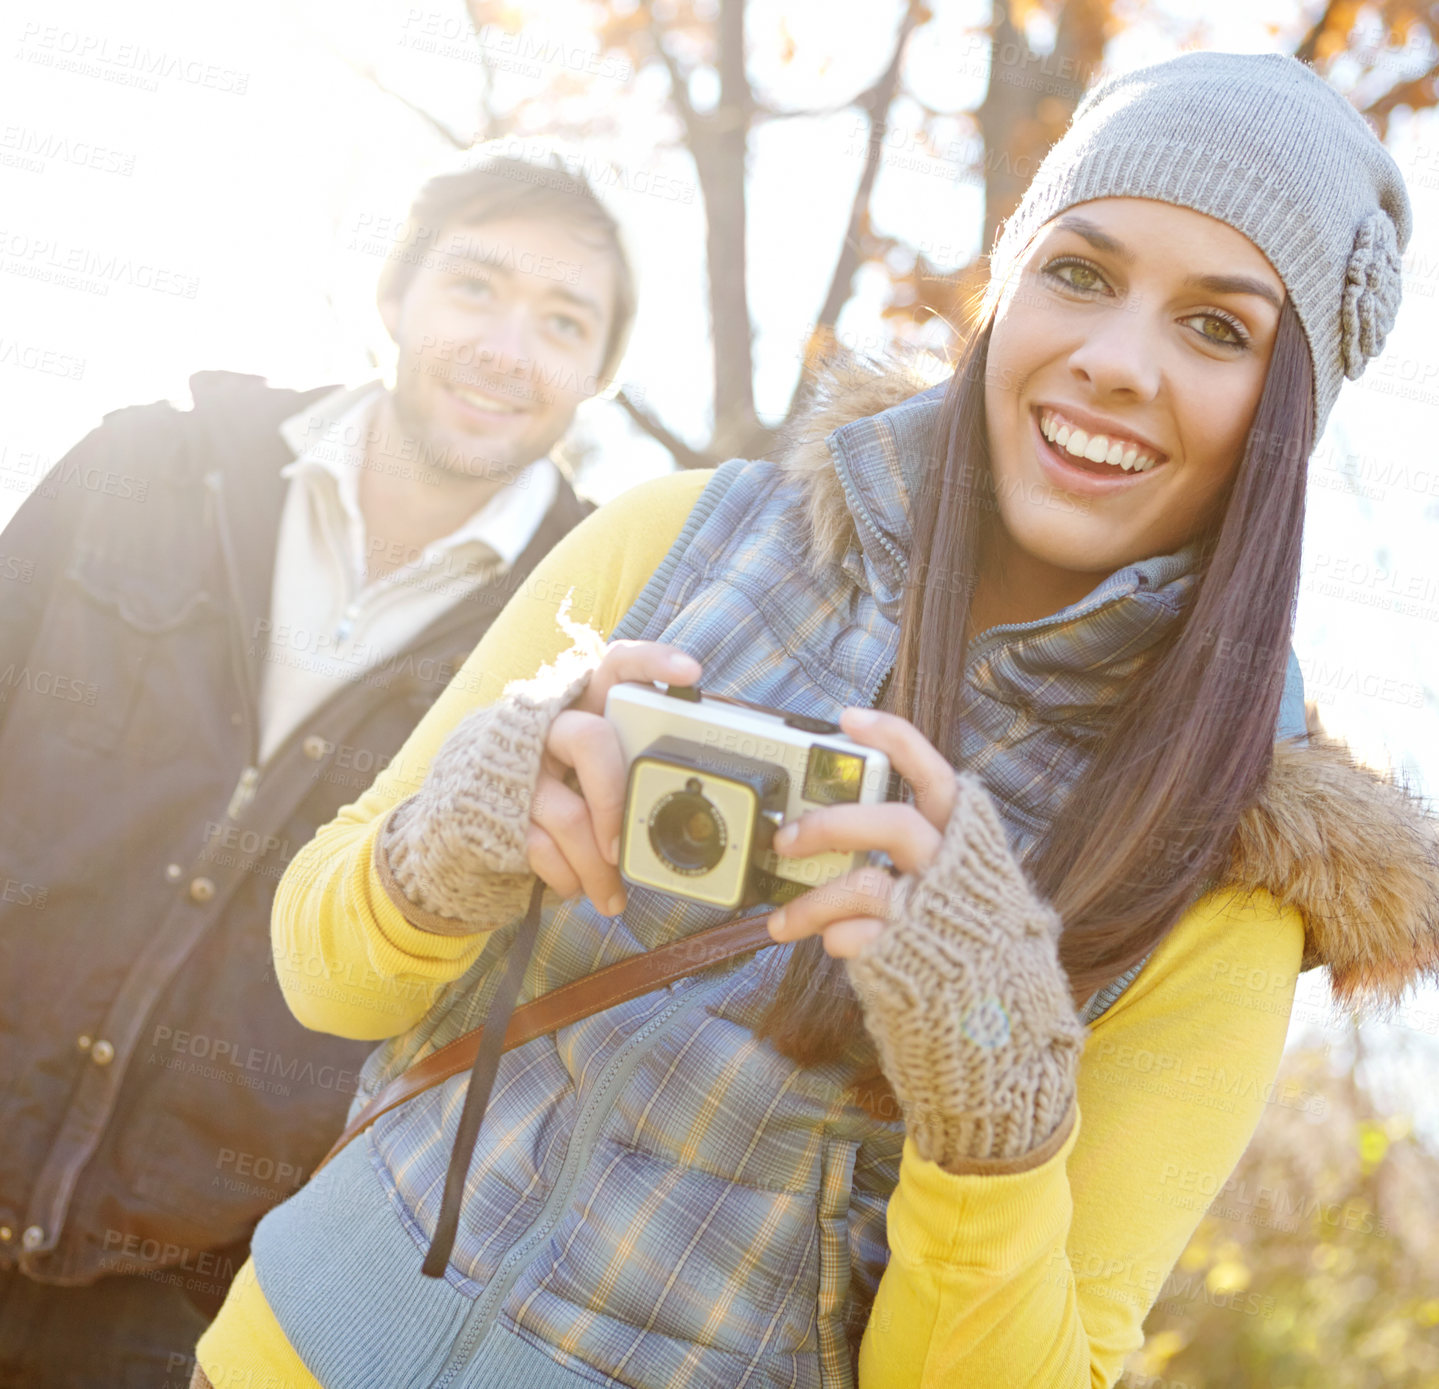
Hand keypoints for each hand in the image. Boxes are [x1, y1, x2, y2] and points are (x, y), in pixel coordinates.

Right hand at [378, 635, 699, 932]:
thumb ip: (622, 758)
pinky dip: (568, 877)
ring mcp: (518, 767)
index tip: (691, 673)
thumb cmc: (548, 779)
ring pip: (570, 815)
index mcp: (579, 705)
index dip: (652, 661)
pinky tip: (578, 888)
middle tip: (627, 846)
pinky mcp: (496, 807)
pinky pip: (542, 848)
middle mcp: (546, 725)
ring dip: (598, 866)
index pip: (615, 664)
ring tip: (613, 897)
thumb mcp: (582, 757)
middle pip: (590, 740)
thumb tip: (678, 798)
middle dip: (616, 798)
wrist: (461, 807)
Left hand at [765, 706, 955, 955]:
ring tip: (781, 921)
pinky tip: (832, 945)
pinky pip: (854, 935)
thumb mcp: (961, 882)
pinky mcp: (910, 955)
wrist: (1001, 1022)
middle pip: (893, 824)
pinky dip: (833, 938)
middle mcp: (954, 871)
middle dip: (832, 825)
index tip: (848, 719)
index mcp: (969, 843)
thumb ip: (916, 850)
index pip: (935, 776)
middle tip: (787, 839)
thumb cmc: (967, 938)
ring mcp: (933, 913)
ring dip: (811, 903)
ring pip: (863, 885)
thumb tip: (836, 826)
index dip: (894, 740)